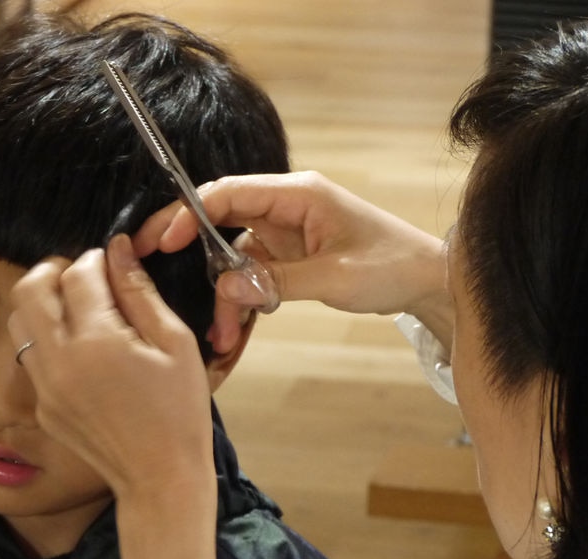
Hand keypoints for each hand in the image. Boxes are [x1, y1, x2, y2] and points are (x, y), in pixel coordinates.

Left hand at [7, 235, 218, 558]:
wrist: (161, 476)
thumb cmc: (181, 410)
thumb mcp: (177, 344)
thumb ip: (142, 294)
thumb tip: (118, 252)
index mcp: (97, 341)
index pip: (78, 274)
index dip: (97, 258)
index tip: (115, 261)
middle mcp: (59, 359)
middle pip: (31, 289)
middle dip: (56, 270)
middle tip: (87, 275)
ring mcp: (44, 385)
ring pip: (20, 321)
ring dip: (44, 302)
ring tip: (80, 308)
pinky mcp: (43, 405)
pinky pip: (32, 356)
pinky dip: (49, 337)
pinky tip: (84, 349)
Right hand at [133, 171, 452, 353]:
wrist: (426, 280)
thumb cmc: (391, 266)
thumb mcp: (335, 277)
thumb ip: (277, 281)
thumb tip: (225, 286)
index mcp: (298, 194)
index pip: (229, 193)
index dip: (188, 213)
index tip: (161, 242)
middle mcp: (288, 207)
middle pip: (224, 222)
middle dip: (196, 257)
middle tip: (161, 281)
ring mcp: (290, 232)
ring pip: (238, 257)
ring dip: (227, 294)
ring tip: (222, 336)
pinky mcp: (295, 255)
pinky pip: (257, 274)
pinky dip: (247, 299)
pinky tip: (238, 328)